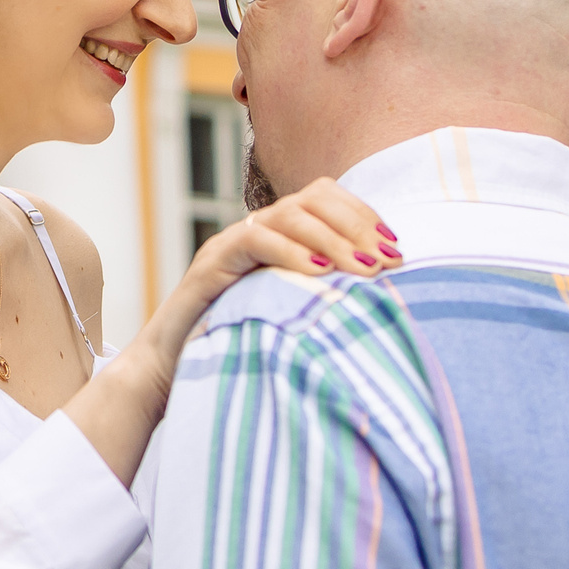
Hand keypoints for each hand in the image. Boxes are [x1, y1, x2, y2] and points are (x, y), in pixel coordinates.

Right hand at [60, 178, 396, 484]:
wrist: (171, 371)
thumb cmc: (239, 346)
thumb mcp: (293, 315)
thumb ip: (327, 297)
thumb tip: (387, 296)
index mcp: (280, 235)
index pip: (327, 197)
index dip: (366, 216)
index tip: (397, 251)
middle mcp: (257, 230)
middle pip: (314, 197)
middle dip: (358, 225)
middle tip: (386, 262)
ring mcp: (232, 243)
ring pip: (288, 214)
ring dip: (333, 239)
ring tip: (363, 269)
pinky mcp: (211, 265)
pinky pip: (253, 241)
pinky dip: (289, 252)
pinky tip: (317, 274)